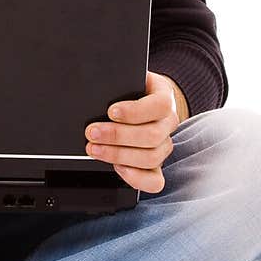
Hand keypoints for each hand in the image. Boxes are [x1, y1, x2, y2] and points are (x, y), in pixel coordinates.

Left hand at [84, 70, 182, 193]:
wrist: (140, 100)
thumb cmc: (128, 90)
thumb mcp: (125, 80)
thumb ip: (117, 84)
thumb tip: (98, 92)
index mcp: (163, 97)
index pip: (160, 105)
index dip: (135, 111)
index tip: (111, 111)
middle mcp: (167, 122)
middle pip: (152, 135)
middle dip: (117, 136)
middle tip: (92, 132)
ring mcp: (164, 145)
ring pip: (151, 157)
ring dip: (118, 155)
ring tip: (95, 149)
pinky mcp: (156, 165)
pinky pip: (155, 181)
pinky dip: (136, 178)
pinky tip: (117, 167)